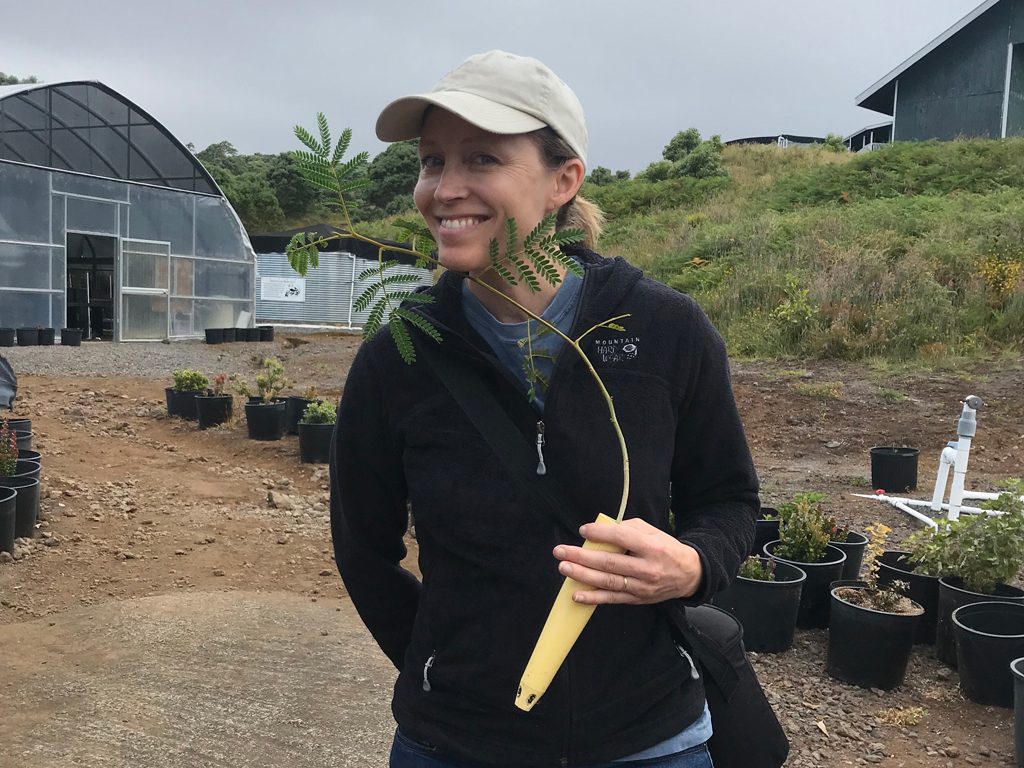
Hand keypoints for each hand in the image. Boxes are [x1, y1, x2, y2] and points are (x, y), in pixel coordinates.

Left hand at [552, 517, 703, 604]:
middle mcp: (646, 568)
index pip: (621, 538)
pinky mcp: (637, 599)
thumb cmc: (666, 548)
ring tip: (564, 567)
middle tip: (561, 551)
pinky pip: (612, 599)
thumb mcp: (652, 532)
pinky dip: (593, 598)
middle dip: (581, 556)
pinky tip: (576, 594)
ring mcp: (641, 586)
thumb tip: (602, 529)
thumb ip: (628, 528)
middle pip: (609, 562)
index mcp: (651, 547)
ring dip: (582, 574)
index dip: (600, 533)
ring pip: (607, 581)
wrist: (689, 575)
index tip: (583, 530)